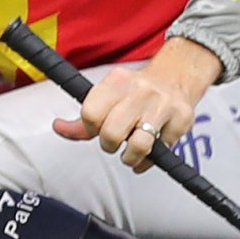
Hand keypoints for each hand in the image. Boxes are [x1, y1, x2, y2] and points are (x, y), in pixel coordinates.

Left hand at [55, 38, 221, 170]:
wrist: (177, 77)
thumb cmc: (136, 94)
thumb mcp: (108, 97)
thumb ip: (83, 118)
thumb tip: (58, 127)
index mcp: (117, 81)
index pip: (90, 114)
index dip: (91, 129)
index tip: (97, 129)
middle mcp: (140, 90)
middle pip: (111, 133)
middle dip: (109, 145)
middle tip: (114, 143)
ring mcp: (162, 105)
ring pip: (138, 145)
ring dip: (130, 157)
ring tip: (130, 153)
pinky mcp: (181, 120)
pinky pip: (160, 152)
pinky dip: (149, 161)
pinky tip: (148, 152)